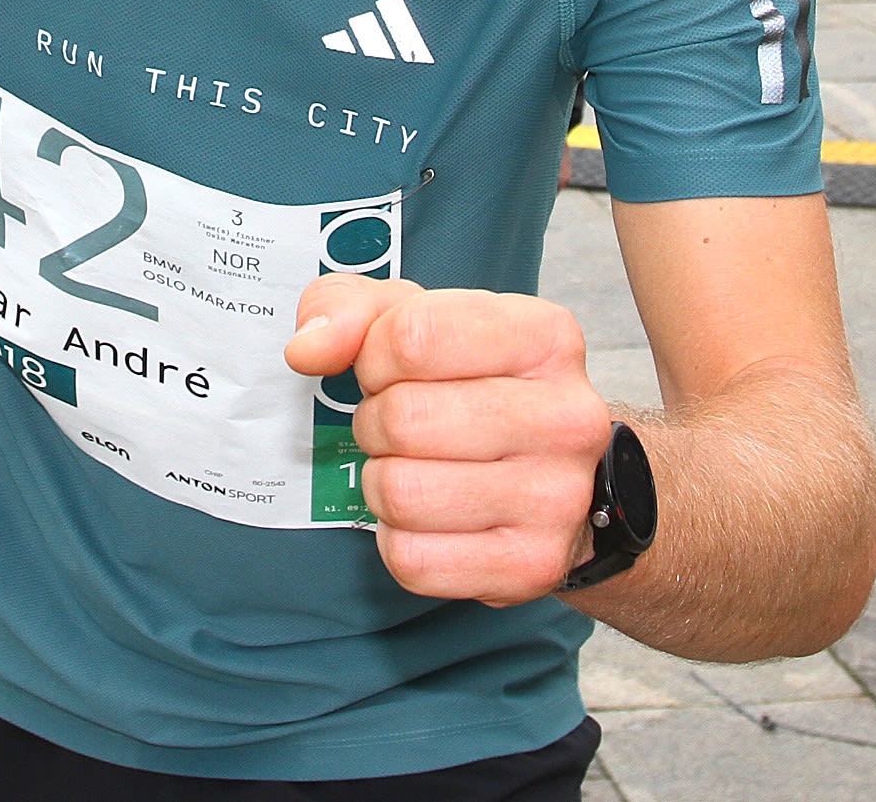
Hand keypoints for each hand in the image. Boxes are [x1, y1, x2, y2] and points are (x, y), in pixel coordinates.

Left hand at [287, 275, 612, 604]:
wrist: (552, 476)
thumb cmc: (475, 383)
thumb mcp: (417, 318)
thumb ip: (351, 310)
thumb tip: (308, 350)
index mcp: (546, 337)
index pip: (413, 336)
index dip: (375, 356)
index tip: (391, 368)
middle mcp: (567, 417)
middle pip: (403, 419)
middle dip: (377, 421)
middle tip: (400, 426)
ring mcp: (557, 499)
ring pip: (402, 493)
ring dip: (384, 481)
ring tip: (416, 467)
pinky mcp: (533, 566)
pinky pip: (412, 559)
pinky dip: (399, 539)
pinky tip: (432, 516)